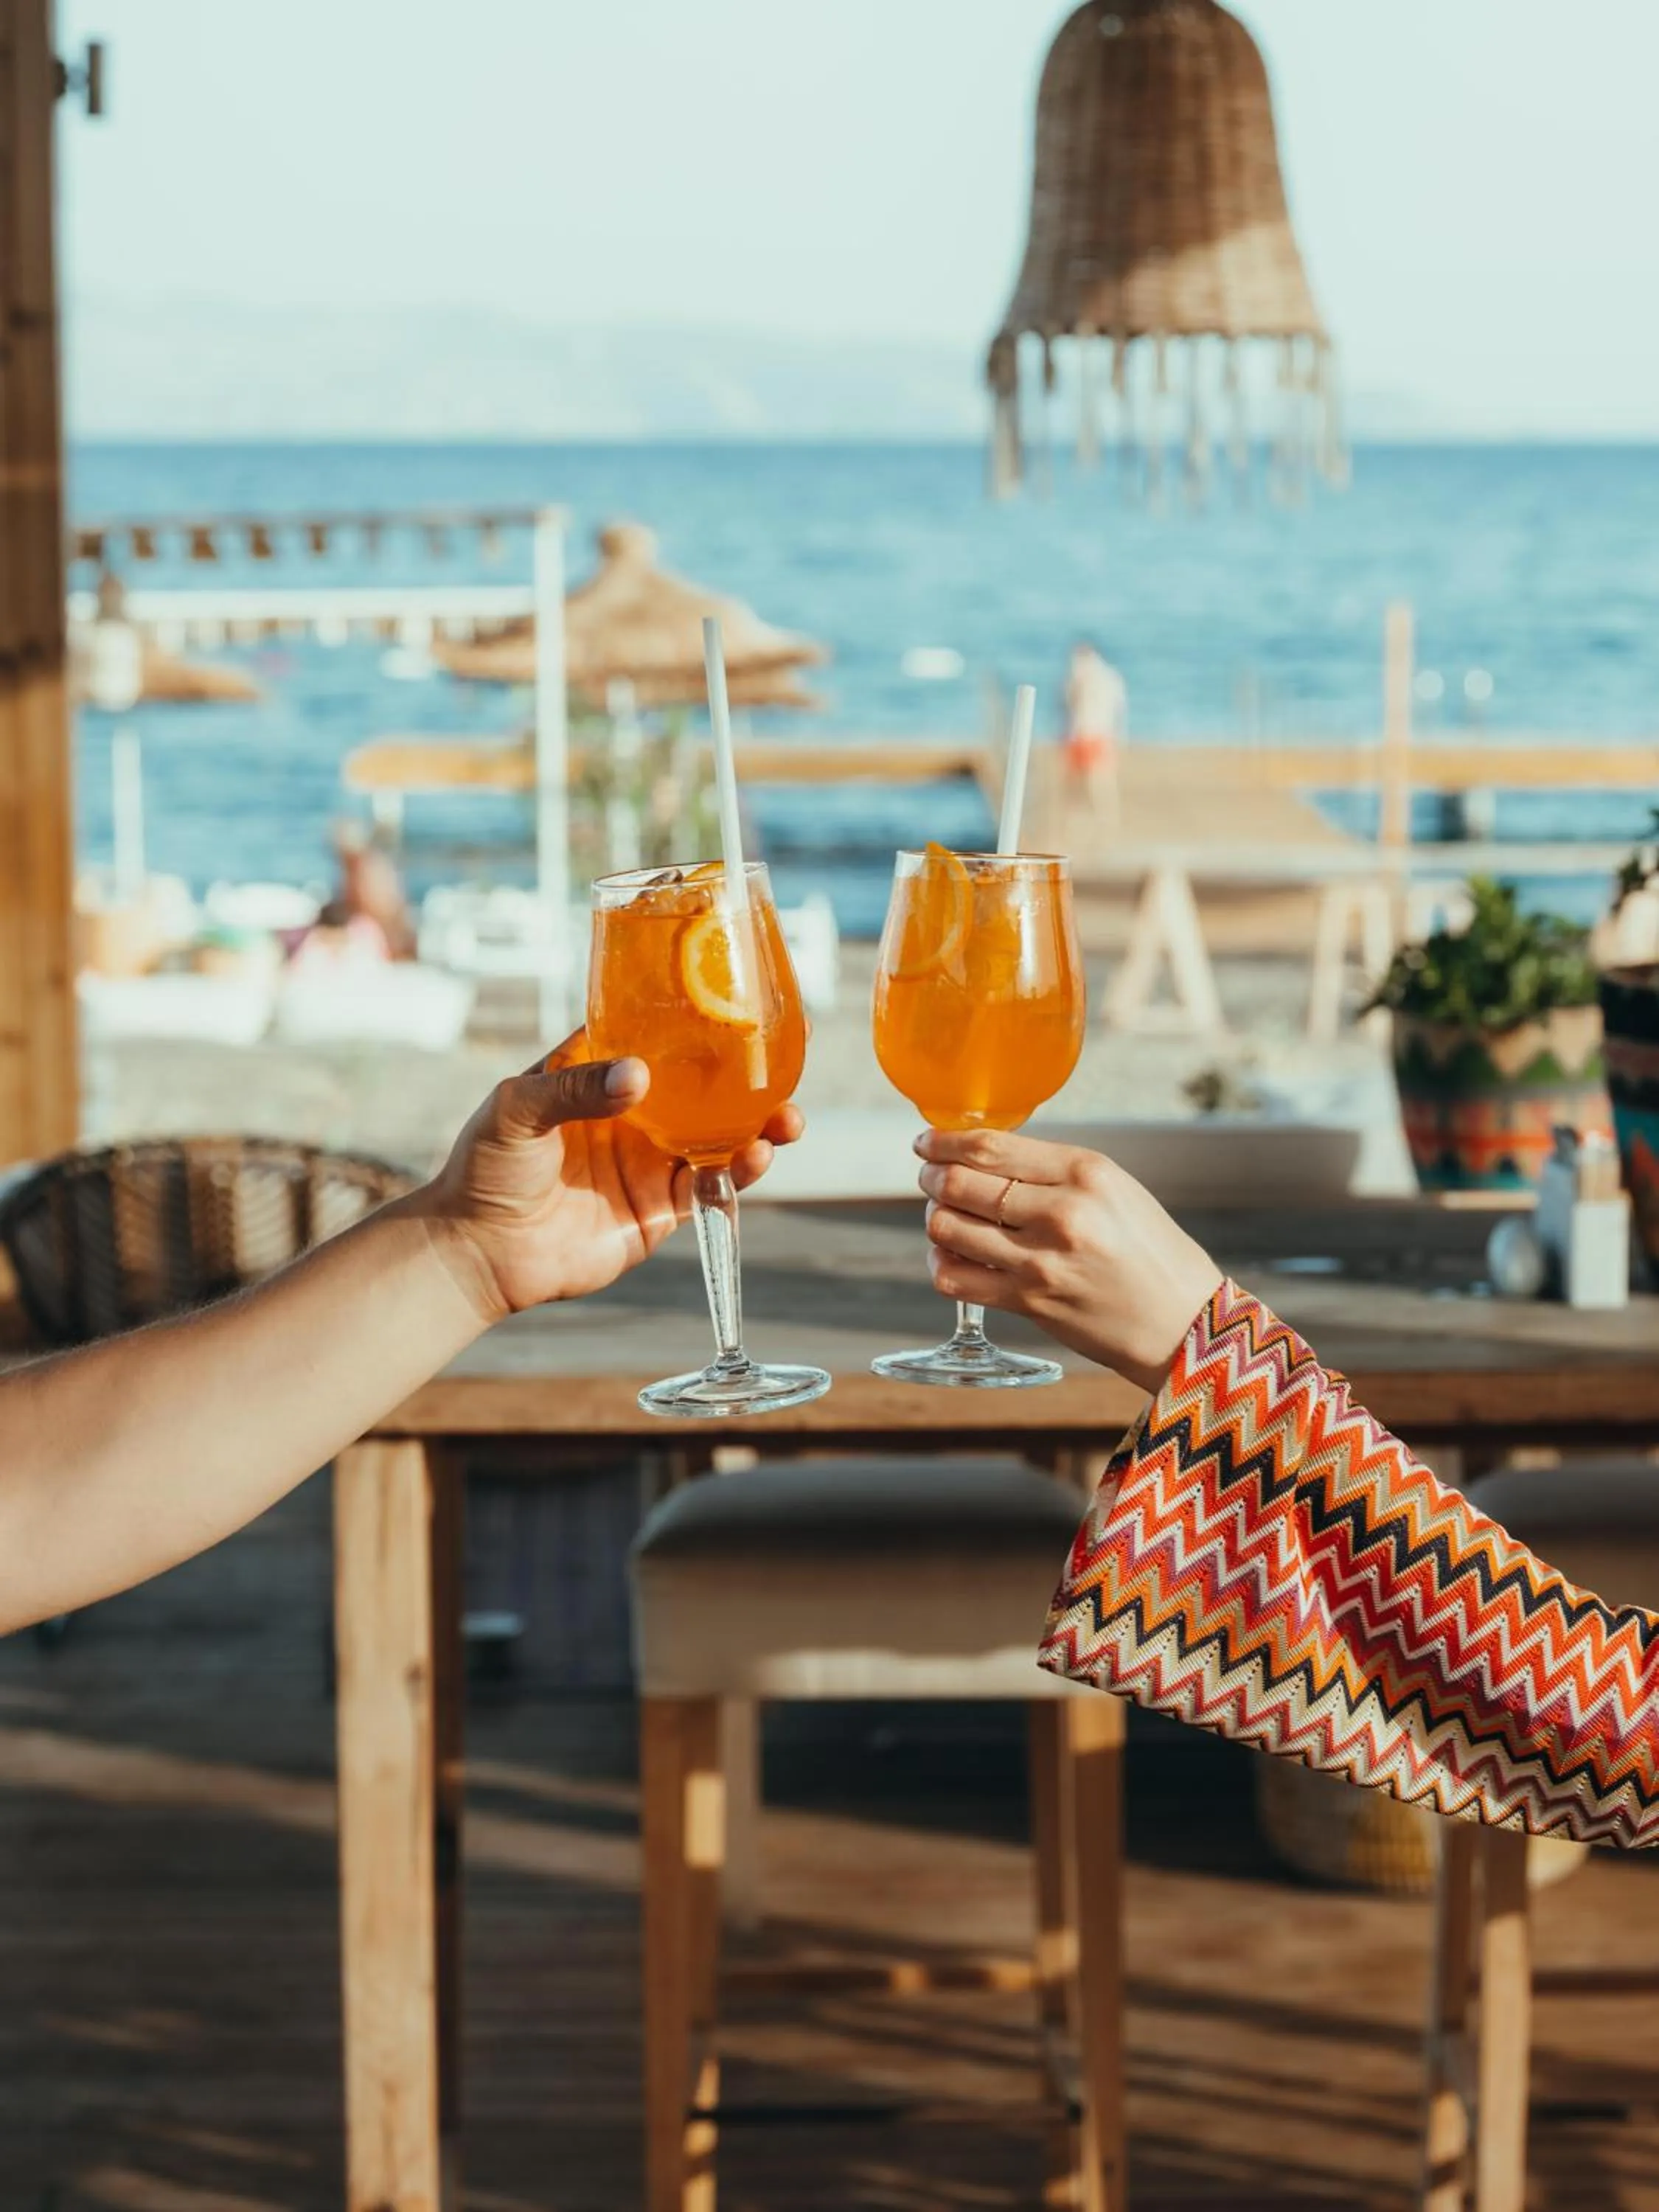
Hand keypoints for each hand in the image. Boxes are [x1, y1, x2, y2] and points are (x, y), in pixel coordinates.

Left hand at [406, 1032, 803, 1322]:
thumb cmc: (484, 1168)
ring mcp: (651, 1161)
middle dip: (752, 1070)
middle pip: (707, 1083)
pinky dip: (740, 1172)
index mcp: (599, 1072)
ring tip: (787, 1117)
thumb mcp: (517, 1109)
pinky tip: (756, 1157)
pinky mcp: (659, 1209)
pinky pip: (711, 1187)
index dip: (703, 1014)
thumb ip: (574, 1089)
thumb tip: (638, 1077)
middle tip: (792, 1052)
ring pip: (722, 1135)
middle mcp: (635, 1112)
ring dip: (760, 1124)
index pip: (659, 1031)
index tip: (747, 996)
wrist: (477, 1252)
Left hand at [915, 1128, 1221, 1395]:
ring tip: (942, 1215)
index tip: (926, 1142)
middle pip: (959, 1184)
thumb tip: (984, 1156)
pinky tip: (950, 1257)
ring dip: (933, 1218)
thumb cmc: (1150, 1251)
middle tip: (930, 1176)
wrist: (1183, 1323)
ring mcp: (1042, 1261)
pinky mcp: (1029, 1303)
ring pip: (947, 1228)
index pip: (989, 1147)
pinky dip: (940, 1263)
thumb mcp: (1115, 1188)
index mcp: (1085, 1172)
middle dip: (932, 1176)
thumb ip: (1053, 1170)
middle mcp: (1061, 1213)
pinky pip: (955, 1279)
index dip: (943, 1142)